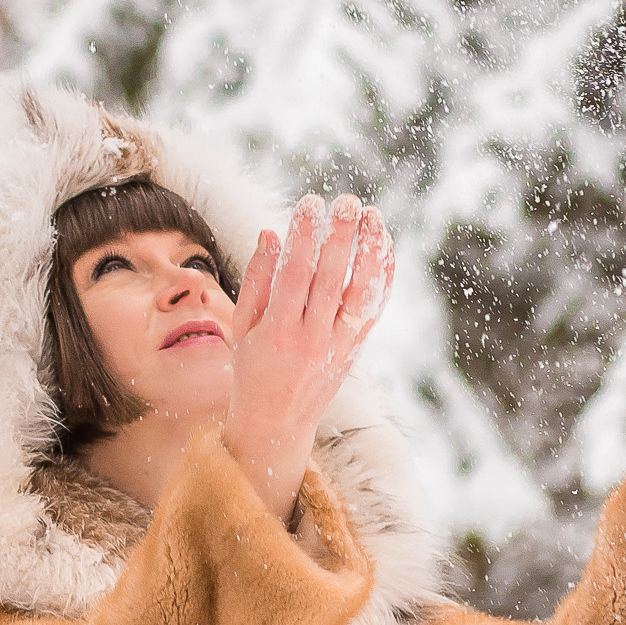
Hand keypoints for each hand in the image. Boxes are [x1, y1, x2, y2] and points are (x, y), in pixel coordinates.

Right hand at [221, 194, 394, 523]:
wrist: (276, 423)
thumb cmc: (252, 368)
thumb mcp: (242, 328)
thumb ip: (256, 280)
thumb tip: (269, 232)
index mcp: (277, 332)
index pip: (294, 274)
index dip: (304, 236)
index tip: (310, 203)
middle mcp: (311, 340)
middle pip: (331, 280)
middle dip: (340, 236)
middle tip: (346, 201)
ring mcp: (338, 347)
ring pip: (360, 294)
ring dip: (369, 252)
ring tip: (373, 215)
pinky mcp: (355, 351)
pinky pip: (374, 311)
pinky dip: (382, 278)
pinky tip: (383, 247)